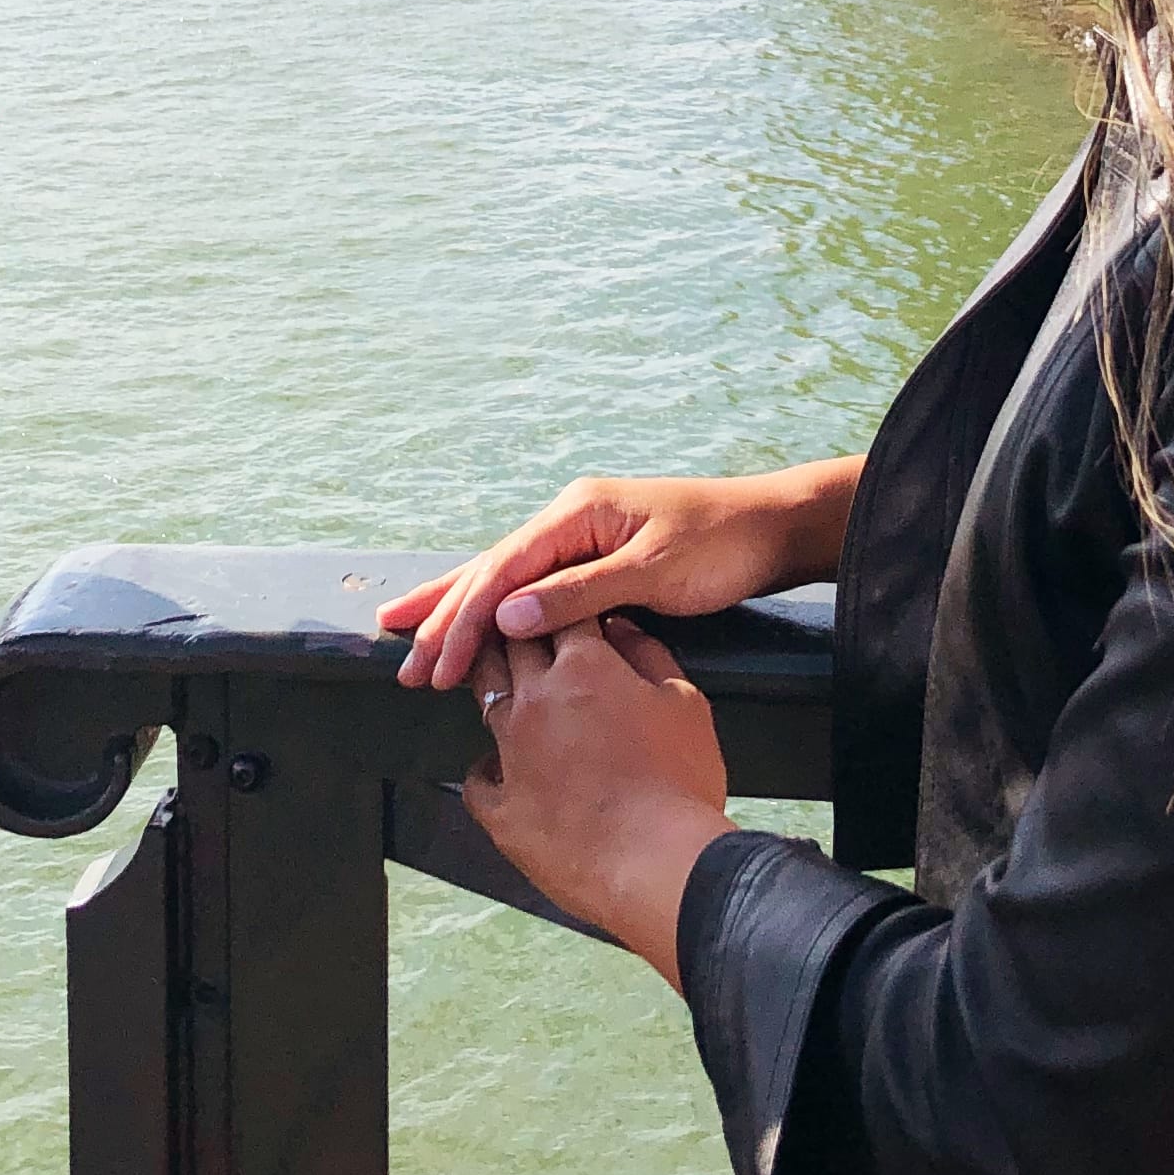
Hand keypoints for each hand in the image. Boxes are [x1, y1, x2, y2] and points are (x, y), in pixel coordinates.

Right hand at [380, 462, 857, 689]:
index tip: (437, 662)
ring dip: (458, 611)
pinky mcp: (594, 554)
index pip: (502, 569)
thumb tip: (508, 616)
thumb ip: (580, 595)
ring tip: (409, 635)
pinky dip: (496, 607)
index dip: (463, 618)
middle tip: (402, 662)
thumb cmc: (719, 546)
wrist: (771, 527)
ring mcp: (580, 533)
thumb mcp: (652, 573)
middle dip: (442, 616)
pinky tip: (473, 623)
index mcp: (577, 512)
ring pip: (503, 576)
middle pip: (490, 569)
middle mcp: (569, 517)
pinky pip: (530, 584)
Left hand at [462, 619, 733, 986]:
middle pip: (510, 643)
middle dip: (518, 630)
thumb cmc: (682, 786)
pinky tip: (500, 769)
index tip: (567, 608)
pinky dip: (487, 769)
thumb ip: (649, 655)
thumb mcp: (685, 704)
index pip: (561, 613)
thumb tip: (621, 627)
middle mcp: (536, 700)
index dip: (565, 606)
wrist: (658, 865)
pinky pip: (477, 778)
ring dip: (494, 686)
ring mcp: (511, 754)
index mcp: (584, 668)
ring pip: (484, 698)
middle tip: (524, 630)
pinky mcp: (501, 808)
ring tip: (508, 687)